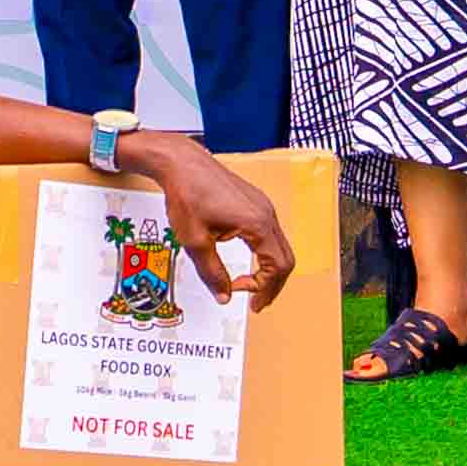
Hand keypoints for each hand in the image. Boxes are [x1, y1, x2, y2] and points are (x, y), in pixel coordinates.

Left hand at [126, 133, 296, 309]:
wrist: (181, 163)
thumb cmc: (187, 194)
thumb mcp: (195, 242)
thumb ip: (212, 272)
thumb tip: (223, 295)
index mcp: (256, 224)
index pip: (277, 267)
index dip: (264, 289)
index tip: (244, 298)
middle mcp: (266, 213)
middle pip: (285, 258)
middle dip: (272, 284)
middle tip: (256, 302)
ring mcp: (263, 206)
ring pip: (279, 246)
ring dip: (268, 269)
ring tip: (251, 285)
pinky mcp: (255, 202)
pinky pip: (270, 234)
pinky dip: (264, 253)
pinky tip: (247, 260)